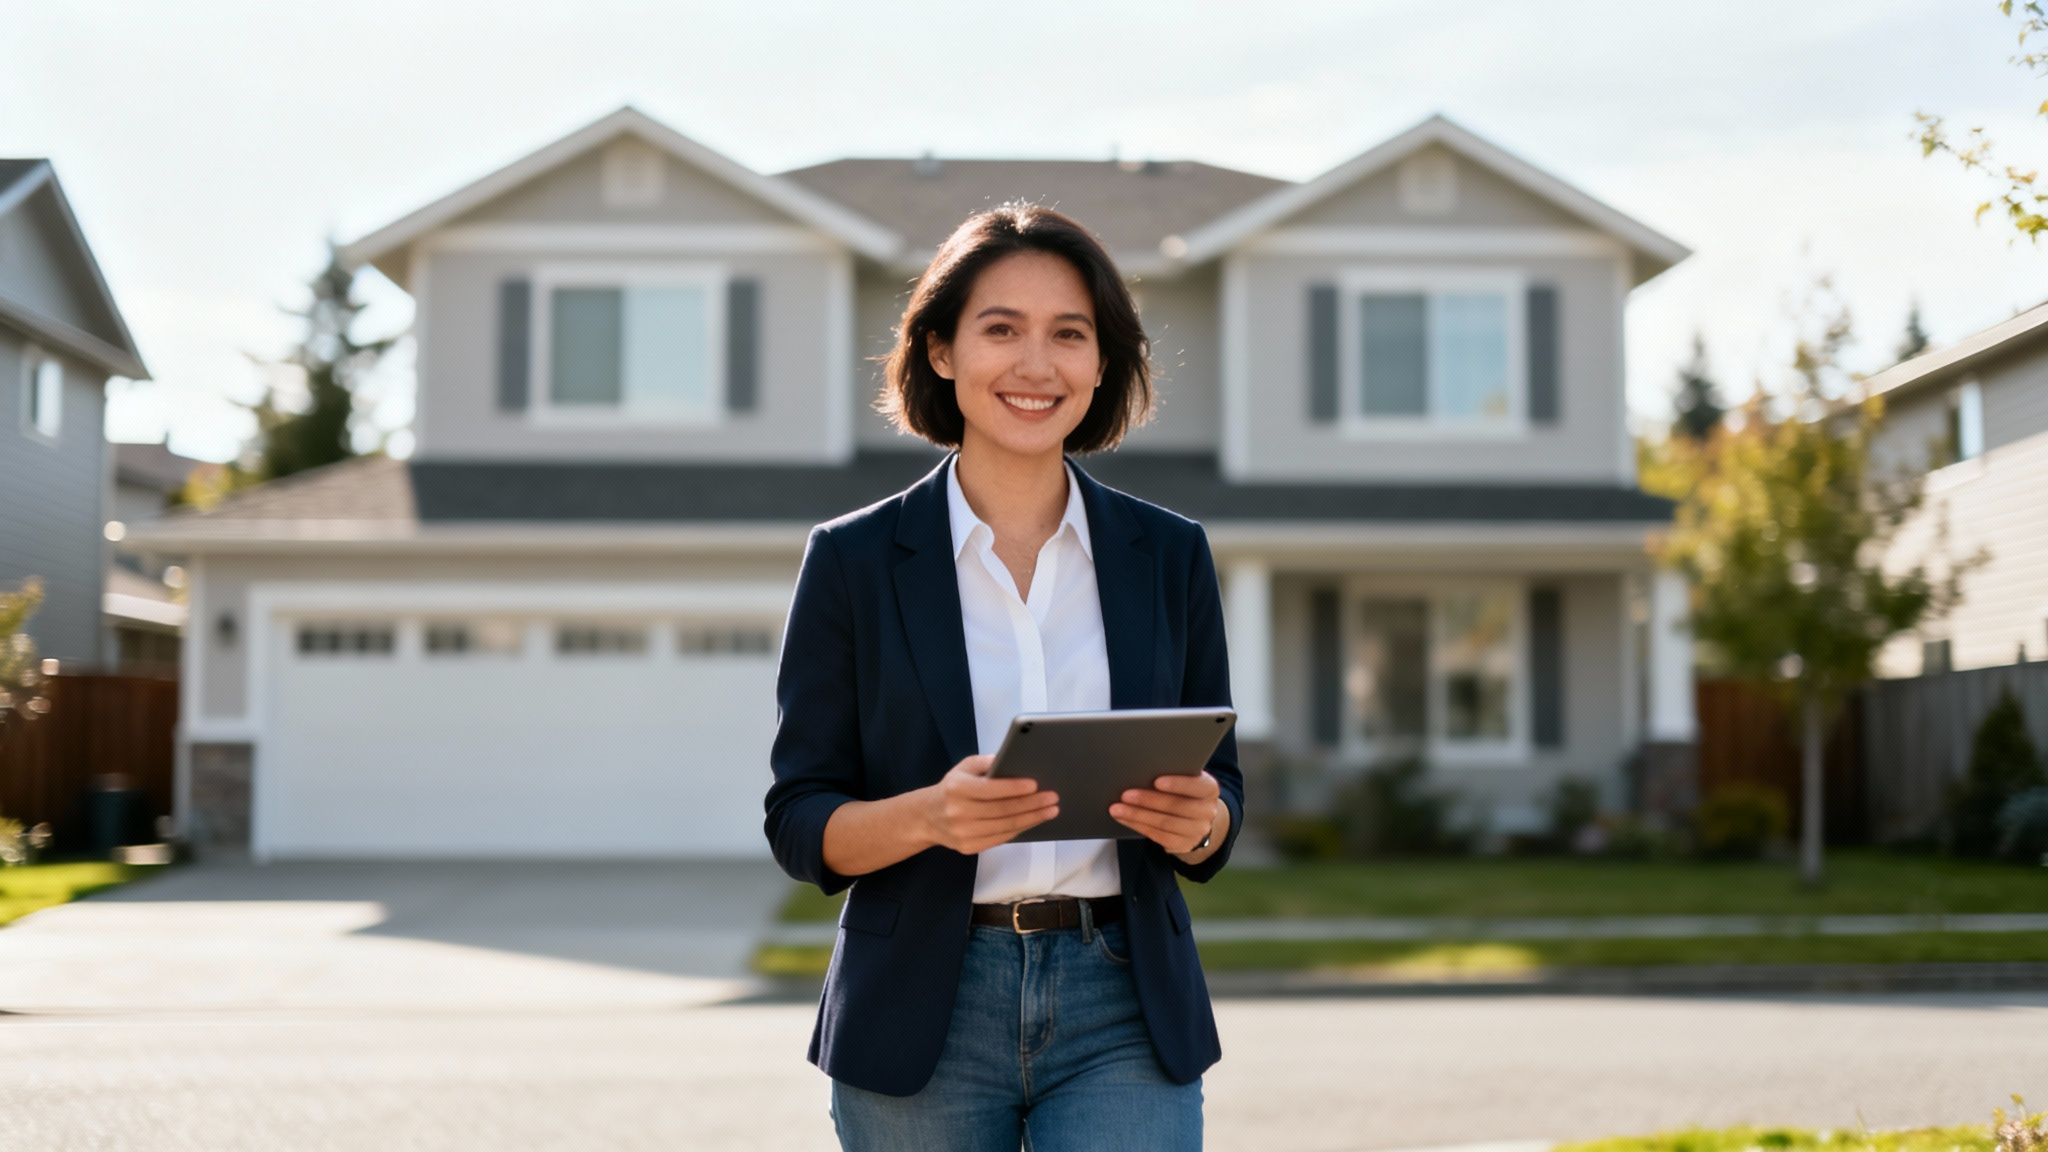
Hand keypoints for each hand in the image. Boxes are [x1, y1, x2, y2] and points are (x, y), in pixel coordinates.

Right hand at [919, 754, 1059, 854]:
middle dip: (1031, 804)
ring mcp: (963, 833)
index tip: (1036, 784)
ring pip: (1005, 827)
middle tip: (1053, 799)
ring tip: (1050, 811)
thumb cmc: (953, 788)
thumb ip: (984, 762)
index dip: (1014, 788)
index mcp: (957, 788)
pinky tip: (1033, 821)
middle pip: (1002, 810)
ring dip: (1032, 819)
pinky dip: (1020, 829)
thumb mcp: (963, 768)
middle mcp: (958, 812)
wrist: (928, 817)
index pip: (990, 789)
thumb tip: (1010, 760)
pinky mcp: (969, 847)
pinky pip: (1001, 838)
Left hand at [1109, 771, 1220, 855]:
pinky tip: (1123, 818)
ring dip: (1137, 815)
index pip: (1197, 786)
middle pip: (1176, 806)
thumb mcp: (1186, 779)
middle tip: (1126, 795)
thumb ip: (1174, 774)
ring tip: (1117, 808)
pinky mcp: (1182, 844)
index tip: (1157, 781)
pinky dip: (1137, 826)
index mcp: (1210, 789)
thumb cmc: (1184, 791)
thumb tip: (1143, 768)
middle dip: (1148, 800)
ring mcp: (1196, 831)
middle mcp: (1207, 811)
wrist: (1196, 817)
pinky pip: (1157, 836)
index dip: (1178, 784)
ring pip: (1164, 823)